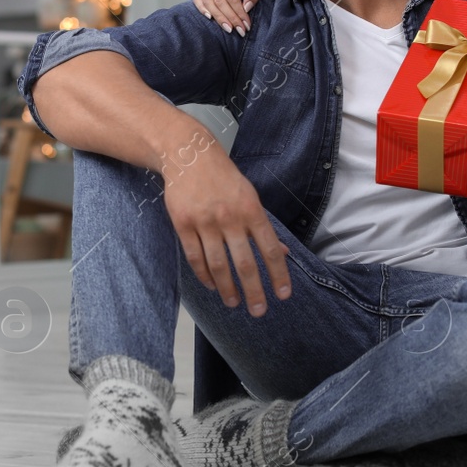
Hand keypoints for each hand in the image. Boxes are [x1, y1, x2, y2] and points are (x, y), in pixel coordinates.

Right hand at [162, 143, 290, 315]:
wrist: (189, 154)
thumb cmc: (224, 177)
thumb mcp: (250, 196)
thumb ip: (263, 227)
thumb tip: (282, 253)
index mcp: (251, 210)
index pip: (269, 249)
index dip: (278, 274)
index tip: (283, 295)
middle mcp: (230, 217)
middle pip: (244, 263)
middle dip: (254, 291)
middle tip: (259, 311)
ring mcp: (205, 221)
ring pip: (217, 265)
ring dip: (227, 288)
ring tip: (234, 303)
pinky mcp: (183, 224)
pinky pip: (195, 257)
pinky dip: (204, 276)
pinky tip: (212, 286)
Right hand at [195, 0, 265, 34]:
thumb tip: (246, 9)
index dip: (238, 12)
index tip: (246, 24)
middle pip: (219, 0)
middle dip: (230, 17)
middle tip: (239, 30)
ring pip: (209, 2)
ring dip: (219, 18)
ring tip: (229, 29)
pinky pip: (198, 0)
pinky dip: (202, 9)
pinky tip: (210, 18)